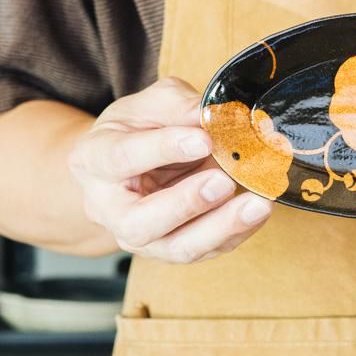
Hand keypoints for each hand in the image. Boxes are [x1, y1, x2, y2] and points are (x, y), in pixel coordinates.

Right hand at [68, 77, 270, 263]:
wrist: (130, 165)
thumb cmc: (137, 131)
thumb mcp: (150, 105)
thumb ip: (178, 106)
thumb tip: (215, 115)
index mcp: (94, 161)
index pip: (122, 158)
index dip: (162, 149)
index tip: (202, 139)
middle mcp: (110, 209)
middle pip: (140, 222)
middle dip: (186, 204)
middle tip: (224, 182)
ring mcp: (143, 236)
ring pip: (178, 247)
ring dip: (221, 228)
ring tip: (257, 204)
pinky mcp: (175, 248)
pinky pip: (208, 250)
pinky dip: (239, 232)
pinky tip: (260, 210)